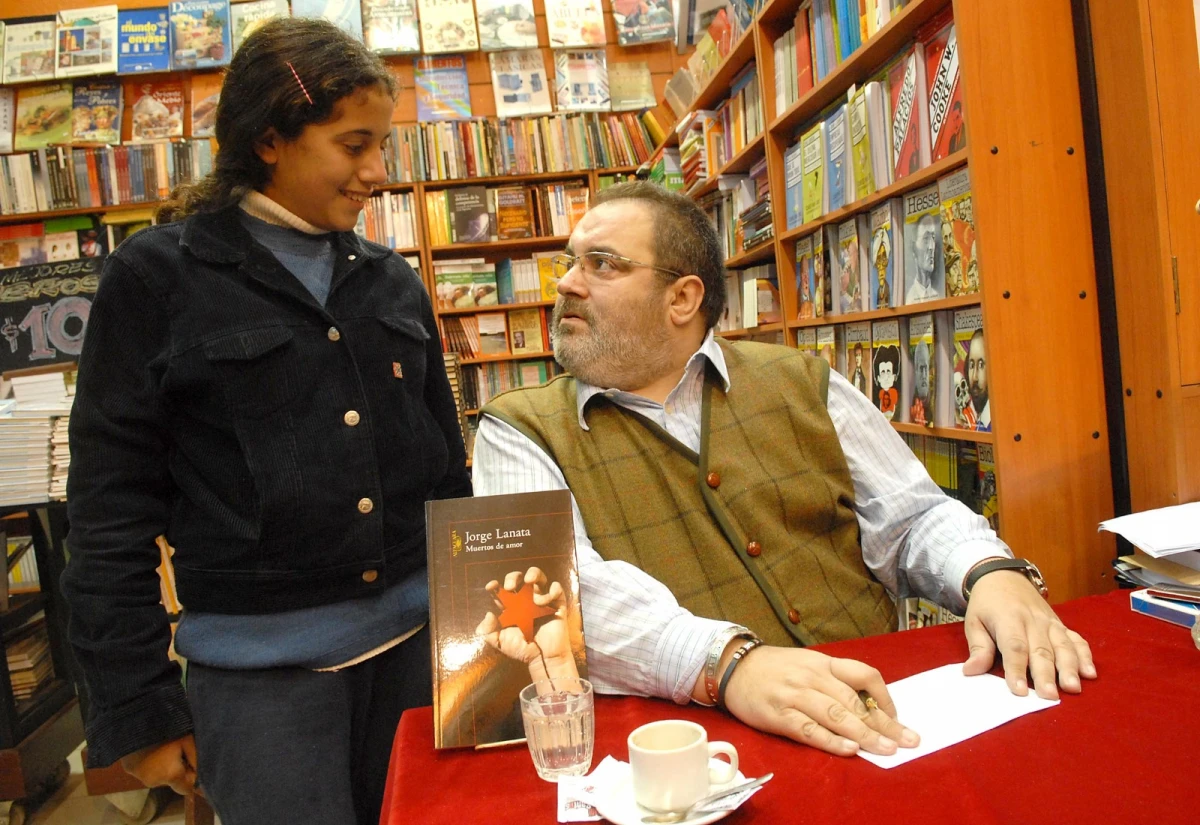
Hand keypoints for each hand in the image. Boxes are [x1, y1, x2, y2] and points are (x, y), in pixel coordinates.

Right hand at [120, 734, 202, 796]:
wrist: (135, 721)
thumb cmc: (166, 729)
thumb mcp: (188, 740)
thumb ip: (197, 760)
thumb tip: (203, 776)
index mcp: (171, 776)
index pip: (186, 789)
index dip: (192, 777)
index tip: (192, 762)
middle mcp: (154, 782)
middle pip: (172, 781)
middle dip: (177, 769)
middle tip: (178, 748)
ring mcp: (138, 777)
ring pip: (158, 775)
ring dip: (163, 765)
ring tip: (164, 745)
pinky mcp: (128, 769)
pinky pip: (145, 769)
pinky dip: (150, 761)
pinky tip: (151, 746)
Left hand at [476, 567, 576, 680]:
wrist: (543, 659)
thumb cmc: (521, 649)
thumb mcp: (499, 642)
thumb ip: (487, 631)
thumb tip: (488, 613)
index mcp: (510, 606)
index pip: (501, 589)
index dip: (495, 585)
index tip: (491, 587)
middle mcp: (525, 600)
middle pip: (519, 578)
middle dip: (513, 577)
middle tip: (510, 587)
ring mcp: (541, 601)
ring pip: (539, 577)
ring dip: (534, 574)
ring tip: (529, 581)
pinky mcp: (556, 604)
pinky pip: (557, 589)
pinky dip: (552, 590)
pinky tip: (545, 601)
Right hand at [721, 646, 919, 756]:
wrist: (733, 667)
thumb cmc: (775, 669)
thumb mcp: (807, 664)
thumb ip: (834, 681)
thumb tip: (868, 706)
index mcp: (824, 663)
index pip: (864, 674)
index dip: (885, 696)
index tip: (897, 717)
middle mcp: (813, 678)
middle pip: (856, 701)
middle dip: (885, 724)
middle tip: (909, 741)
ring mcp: (795, 696)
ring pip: (837, 716)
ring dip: (865, 735)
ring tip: (887, 749)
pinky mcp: (779, 715)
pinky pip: (809, 730)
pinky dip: (831, 741)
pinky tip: (849, 751)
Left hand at [962, 570, 1096, 699]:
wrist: (1003, 576)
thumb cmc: (986, 604)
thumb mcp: (973, 622)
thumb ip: (978, 648)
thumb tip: (971, 671)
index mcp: (1008, 619)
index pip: (1014, 647)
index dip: (1017, 670)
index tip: (1020, 691)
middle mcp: (1033, 621)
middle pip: (1041, 650)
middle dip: (1046, 675)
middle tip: (1050, 697)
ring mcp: (1050, 623)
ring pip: (1063, 646)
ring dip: (1069, 668)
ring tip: (1073, 688)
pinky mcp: (1061, 625)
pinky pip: (1076, 640)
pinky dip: (1085, 656)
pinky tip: (1090, 673)